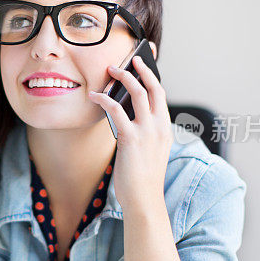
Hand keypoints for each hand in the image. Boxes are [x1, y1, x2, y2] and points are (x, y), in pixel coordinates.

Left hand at [87, 55, 172, 211]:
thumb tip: (125, 116)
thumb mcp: (149, 152)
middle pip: (153, 88)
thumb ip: (144, 133)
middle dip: (140, 70)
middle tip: (128, 60)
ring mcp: (147, 132)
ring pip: (137, 93)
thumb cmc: (143, 179)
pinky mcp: (131, 138)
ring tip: (109, 71)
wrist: (144, 200)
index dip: (151, 78)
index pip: (161, 95)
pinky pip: (116, 110)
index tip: (142, 66)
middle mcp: (159, 126)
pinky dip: (104, 99)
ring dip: (122, 77)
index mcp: (165, 129)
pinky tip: (94, 96)